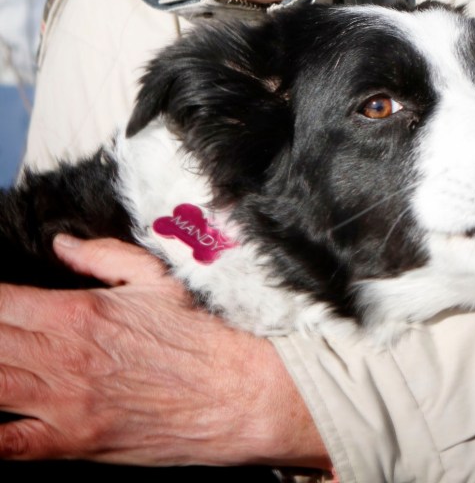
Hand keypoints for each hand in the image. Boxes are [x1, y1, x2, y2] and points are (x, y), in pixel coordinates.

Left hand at [0, 236, 330, 467]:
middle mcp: (62, 356)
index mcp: (78, 311)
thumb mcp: (156, 278)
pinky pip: (7, 445)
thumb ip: (101, 256)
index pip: (2, 300)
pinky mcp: (71, 443)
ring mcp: (62, 404)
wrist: (235, 393)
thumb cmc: (199, 334)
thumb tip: (61, 244)